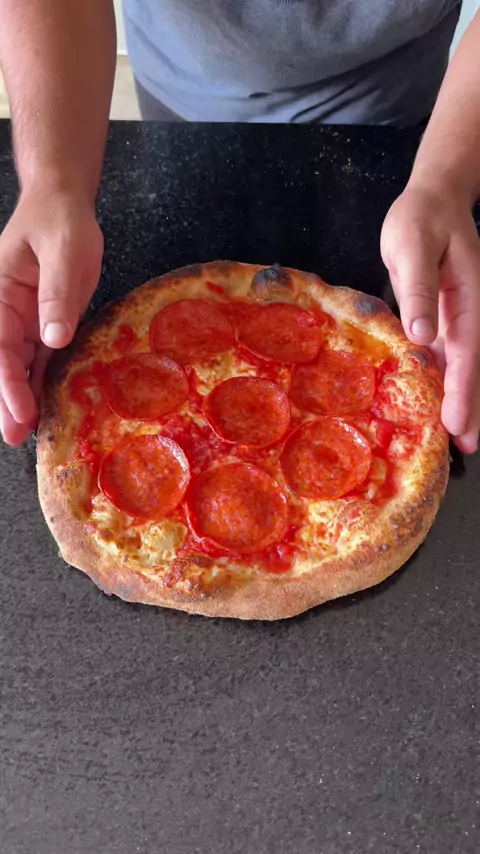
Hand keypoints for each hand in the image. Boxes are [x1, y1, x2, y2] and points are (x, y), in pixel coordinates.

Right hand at [0, 188, 102, 445]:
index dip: (7, 381)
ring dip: (23, 399)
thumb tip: (54, 337)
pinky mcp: (44, 326)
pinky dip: (41, 385)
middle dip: (7, 401)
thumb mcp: (65, 250)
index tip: (19, 408)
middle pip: (4, 363)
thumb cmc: (60, 221)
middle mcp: (6, 313)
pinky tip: (44, 409)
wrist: (64, 207)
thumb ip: (57, 292)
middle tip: (15, 436)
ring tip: (27, 435)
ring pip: (19, 367)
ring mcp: (24, 321)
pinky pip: (40, 361)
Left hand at [381, 183, 479, 453]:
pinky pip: (442, 354)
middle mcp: (466, 314)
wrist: (432, 199)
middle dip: (471, 406)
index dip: (464, 390)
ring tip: (457, 435)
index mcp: (467, 299)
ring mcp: (454, 318)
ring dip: (458, 397)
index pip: (467, 352)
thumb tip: (420, 335)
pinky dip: (440, 379)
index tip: (459, 423)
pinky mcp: (438, 317)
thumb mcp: (413, 245)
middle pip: (470, 366)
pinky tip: (433, 401)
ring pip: (458, 365)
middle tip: (468, 446)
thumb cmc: (420, 218)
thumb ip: (418, 289)